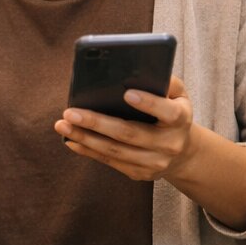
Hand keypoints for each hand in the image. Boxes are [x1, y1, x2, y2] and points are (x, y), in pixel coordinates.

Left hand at [55, 75, 197, 182]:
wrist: (183, 153)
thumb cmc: (172, 112)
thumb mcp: (178, 95)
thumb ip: (166, 81)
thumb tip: (140, 70)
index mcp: (181, 119)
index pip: (168, 112)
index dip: (149, 103)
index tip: (127, 93)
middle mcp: (170, 144)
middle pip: (130, 133)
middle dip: (97, 122)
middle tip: (70, 112)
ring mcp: (155, 162)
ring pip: (115, 151)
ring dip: (85, 138)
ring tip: (62, 126)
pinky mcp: (140, 173)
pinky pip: (110, 162)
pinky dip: (88, 151)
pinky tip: (71, 140)